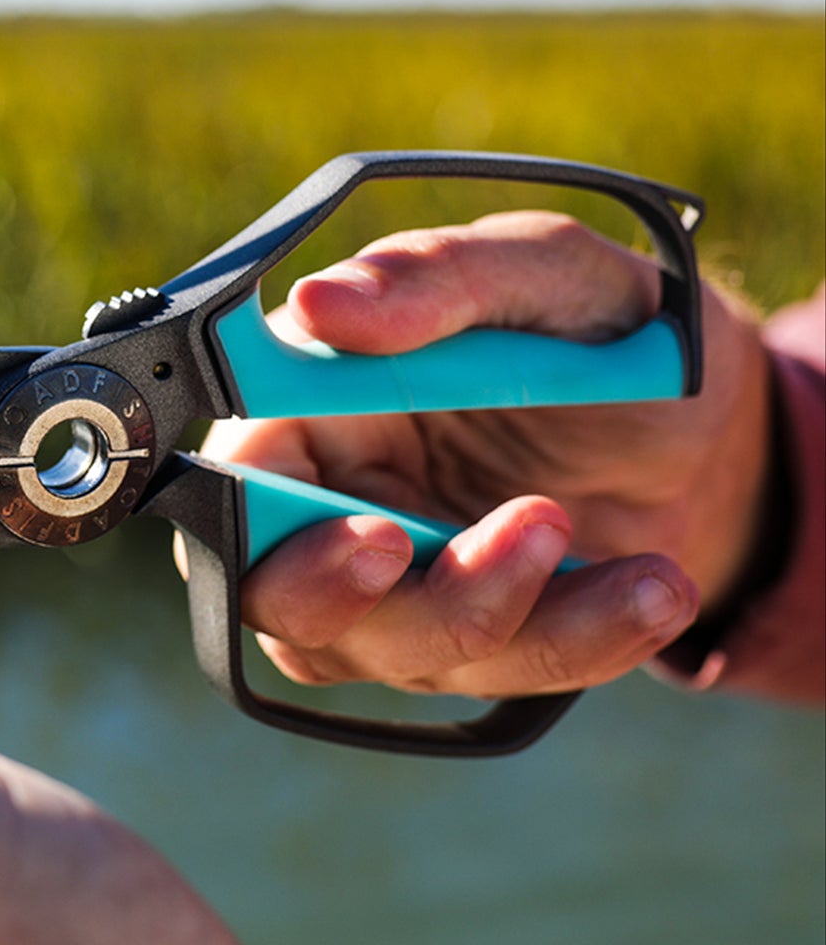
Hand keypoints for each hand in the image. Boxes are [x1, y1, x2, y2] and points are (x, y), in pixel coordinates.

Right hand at [202, 211, 772, 696]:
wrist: (710, 423)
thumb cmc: (600, 324)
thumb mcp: (540, 270)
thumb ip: (433, 277)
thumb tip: (318, 302)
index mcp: (313, 402)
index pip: (234, 476)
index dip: (257, 518)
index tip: (367, 525)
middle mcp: (332, 499)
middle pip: (278, 596)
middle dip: (356, 598)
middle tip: (428, 541)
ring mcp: (397, 582)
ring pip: (384, 649)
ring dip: (488, 610)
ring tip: (579, 536)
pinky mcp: (469, 638)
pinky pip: (492, 675)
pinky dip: (574, 642)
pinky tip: (647, 588)